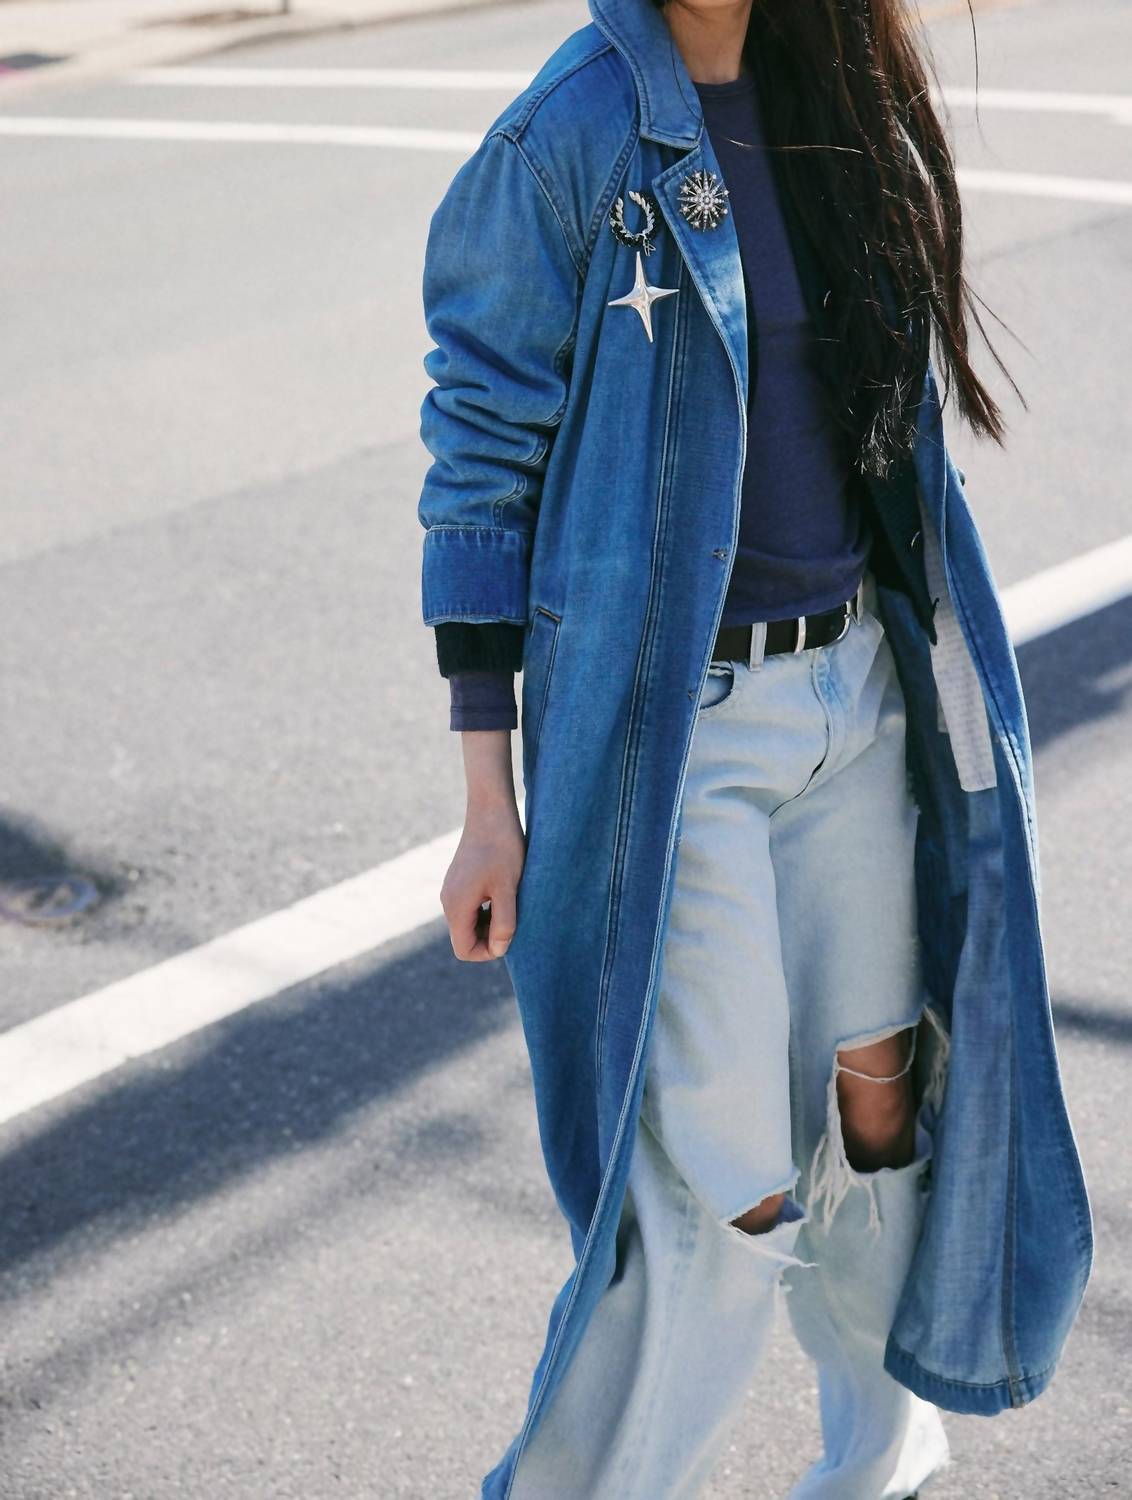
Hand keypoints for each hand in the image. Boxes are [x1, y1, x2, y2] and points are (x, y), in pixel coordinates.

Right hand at [441, 796, 525, 960]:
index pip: (464, 950)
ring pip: (468, 922)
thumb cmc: (502, 848)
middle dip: (490, 937)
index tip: (511, 935)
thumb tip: (499, 950)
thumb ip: (504, 922)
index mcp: (456, 906)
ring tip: (511, 903)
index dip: (488, 952)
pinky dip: (486, 909)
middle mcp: (448, 900)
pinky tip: (504, 892)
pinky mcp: (458, 880)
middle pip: (465, 938)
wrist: (490, 811)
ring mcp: (451, 889)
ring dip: (490, 922)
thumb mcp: (508, 888)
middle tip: (515, 918)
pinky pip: (469, 907)